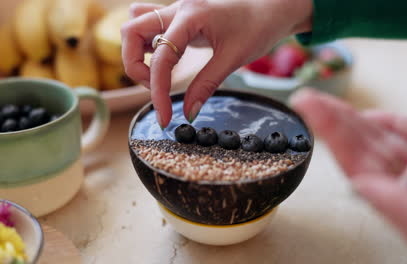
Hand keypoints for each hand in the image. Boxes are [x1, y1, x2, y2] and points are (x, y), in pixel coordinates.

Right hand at [121, 0, 312, 127]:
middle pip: (131, 31)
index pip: (161, 58)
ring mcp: (176, 9)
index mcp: (191, 16)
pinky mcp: (179, 16)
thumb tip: (188, 113)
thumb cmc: (257, 27)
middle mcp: (177, 8)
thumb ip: (207, 85)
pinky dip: (147, 45)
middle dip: (135, 67)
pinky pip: (149, 25)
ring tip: (158, 75)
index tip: (164, 117)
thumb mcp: (233, 59)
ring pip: (135, 25)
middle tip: (156, 88)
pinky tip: (164, 61)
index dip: (158, 92)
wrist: (270, 8)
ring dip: (136, 53)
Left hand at [290, 88, 406, 260]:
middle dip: (336, 122)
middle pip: (365, 148)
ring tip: (329, 103)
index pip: (358, 165)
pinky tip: (373, 117)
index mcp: (406, 203)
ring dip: (358, 119)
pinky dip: (397, 124)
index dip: (332, 136)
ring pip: (386, 139)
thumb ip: (403, 208)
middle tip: (308, 99)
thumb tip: (360, 186)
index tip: (311, 112)